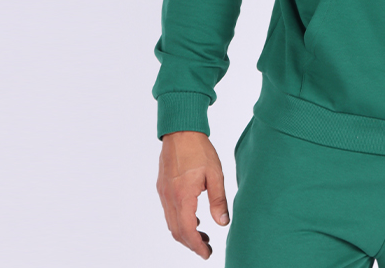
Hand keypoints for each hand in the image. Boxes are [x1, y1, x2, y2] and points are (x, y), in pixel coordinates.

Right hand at [156, 131, 229, 259]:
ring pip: (171, 223)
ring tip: (202, 234)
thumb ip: (218, 200)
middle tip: (206, 247)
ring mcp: (163, 193)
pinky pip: (169, 211)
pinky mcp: (162, 187)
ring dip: (185, 233)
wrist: (181, 131)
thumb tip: (222, 223)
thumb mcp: (215, 174)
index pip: (188, 230)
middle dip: (191, 243)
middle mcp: (169, 198)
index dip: (197, 246)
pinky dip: (179, 220)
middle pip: (177, 231)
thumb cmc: (199, 149)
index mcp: (183, 196)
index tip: (207, 253)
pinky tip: (193, 217)